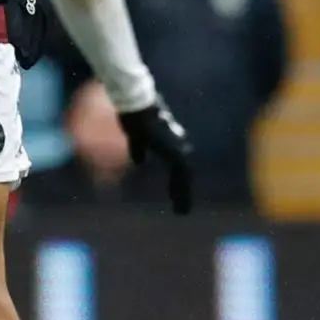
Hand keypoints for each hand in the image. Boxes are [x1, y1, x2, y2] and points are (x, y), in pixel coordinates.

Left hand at [0, 0, 66, 69]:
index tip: (16, 47)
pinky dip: (42, 45)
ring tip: (27, 63)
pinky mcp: (52, 16)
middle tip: (22, 62)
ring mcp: (45, 12)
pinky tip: (36, 55)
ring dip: (35, 49)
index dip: (18, 33)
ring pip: (41, 33)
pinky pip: (48, 32)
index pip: (18, 18)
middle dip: (28, 46)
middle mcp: (34, 6)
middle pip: (31, 29)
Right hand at [117, 99, 192, 214]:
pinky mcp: (176, 155)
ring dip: (183, 195)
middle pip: (183, 173)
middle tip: (180, 208)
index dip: (175, 181)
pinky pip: (182, 178)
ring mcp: (179, 150)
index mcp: (169, 141)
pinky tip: (179, 204)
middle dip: (181, 190)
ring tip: (181, 211)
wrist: (138, 108)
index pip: (176, 166)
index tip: (174, 193)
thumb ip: (139, 149)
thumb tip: (139, 163)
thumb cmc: (134, 116)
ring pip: (184, 178)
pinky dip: (182, 192)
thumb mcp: (136, 137)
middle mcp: (178, 146)